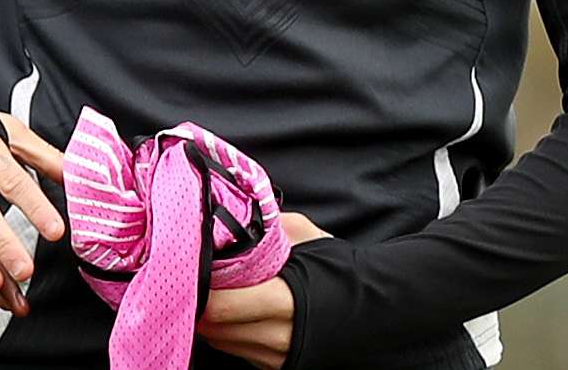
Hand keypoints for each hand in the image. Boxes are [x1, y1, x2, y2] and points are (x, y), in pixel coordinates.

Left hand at [195, 211, 330, 369]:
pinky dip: (226, 330)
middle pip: (213, 327)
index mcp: (284, 301)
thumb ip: (264, 227)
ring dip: (209, 318)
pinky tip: (233, 309)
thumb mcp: (304, 235)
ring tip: (213, 290)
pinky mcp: (274, 365)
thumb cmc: (338, 268)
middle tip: (193, 276)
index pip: (220, 307)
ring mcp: (275, 356)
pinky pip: (236, 349)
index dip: (200, 287)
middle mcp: (277, 336)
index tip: (190, 267)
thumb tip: (228, 213)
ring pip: (221, 340)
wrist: (376, 306)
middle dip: (198, 302)